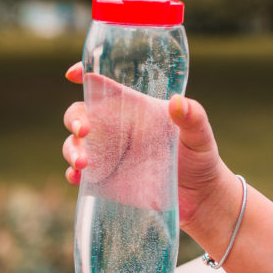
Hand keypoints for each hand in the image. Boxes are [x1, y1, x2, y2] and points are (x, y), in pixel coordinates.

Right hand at [62, 62, 232, 230]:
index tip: (73, 74)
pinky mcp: (105, 180)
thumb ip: (192, 117)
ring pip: (74, 144)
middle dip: (74, 118)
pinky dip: (73, 175)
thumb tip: (177, 102)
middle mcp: (115, 128)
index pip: (104, 85)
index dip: (85, 74)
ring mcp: (107, 154)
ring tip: (82, 164)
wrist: (200, 197)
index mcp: (133, 108)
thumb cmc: (200, 157)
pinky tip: (78, 178)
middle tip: (83, 130)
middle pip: (80, 113)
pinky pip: (80, 175)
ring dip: (71, 149)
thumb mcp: (200, 135)